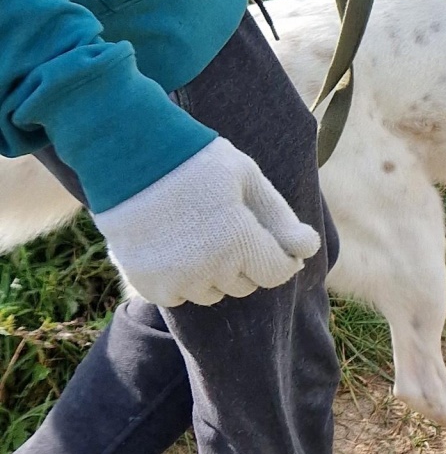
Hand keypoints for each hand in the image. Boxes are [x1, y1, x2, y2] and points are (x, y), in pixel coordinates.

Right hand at [95, 139, 321, 309]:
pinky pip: (178, 296)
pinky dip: (181, 281)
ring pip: (211, 294)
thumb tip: (308, 249)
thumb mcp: (248, 179)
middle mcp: (209, 268)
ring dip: (213, 275)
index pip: (277, 273)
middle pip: (245, 285)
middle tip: (227, 228)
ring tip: (199, 237)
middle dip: (245, 263)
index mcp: (240, 241)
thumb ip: (280, 218)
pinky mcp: (148, 284)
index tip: (274, 243)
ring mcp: (176, 279)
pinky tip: (175, 249)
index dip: (281, 259)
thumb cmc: (196, 162)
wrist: (129, 156)